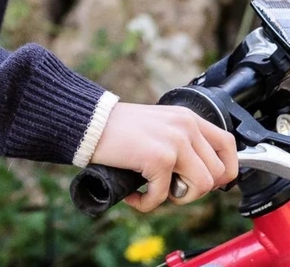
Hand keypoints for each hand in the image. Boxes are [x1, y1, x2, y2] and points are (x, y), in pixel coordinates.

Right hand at [90, 102, 237, 211]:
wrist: (91, 122)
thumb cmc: (119, 128)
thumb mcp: (160, 126)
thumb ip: (182, 141)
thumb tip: (203, 175)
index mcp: (188, 118)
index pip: (228, 145)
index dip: (225, 170)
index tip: (209, 183)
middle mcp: (186, 127)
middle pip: (217, 173)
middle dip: (195, 189)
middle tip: (171, 188)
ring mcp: (174, 142)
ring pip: (200, 187)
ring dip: (178, 198)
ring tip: (155, 190)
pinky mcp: (158, 159)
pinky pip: (165, 197)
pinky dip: (147, 203)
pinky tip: (135, 195)